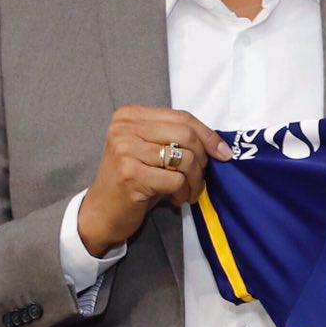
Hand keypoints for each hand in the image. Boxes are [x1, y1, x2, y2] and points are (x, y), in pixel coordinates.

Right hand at [77, 106, 231, 256]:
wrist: (102, 212)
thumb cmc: (134, 180)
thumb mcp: (151, 150)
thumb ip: (176, 138)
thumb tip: (219, 145)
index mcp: (130, 115)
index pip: (182, 117)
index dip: (208, 135)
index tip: (223, 152)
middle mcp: (124, 128)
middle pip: (186, 135)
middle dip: (202, 159)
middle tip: (199, 178)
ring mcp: (125, 150)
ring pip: (184, 159)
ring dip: (194, 180)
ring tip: (187, 191)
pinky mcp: (130, 174)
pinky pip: (175, 179)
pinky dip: (182, 192)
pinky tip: (175, 199)